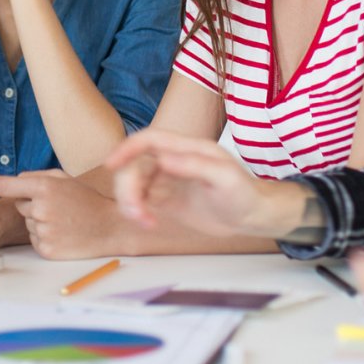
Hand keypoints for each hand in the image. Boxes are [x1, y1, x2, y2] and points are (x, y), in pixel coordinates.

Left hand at [0, 170, 120, 259]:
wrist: (110, 227)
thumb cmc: (87, 200)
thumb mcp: (65, 179)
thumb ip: (37, 176)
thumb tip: (14, 180)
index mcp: (45, 187)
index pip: (7, 186)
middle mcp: (41, 208)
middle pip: (19, 205)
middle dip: (32, 204)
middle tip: (57, 206)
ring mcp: (43, 230)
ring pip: (28, 223)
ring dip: (39, 221)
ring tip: (63, 220)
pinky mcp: (46, 249)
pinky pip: (34, 239)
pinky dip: (45, 236)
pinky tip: (63, 233)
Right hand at [106, 129, 289, 236]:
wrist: (252, 216)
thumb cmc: (244, 193)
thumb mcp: (224, 178)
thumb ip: (194, 165)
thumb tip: (162, 160)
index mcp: (187, 148)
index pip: (149, 140)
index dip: (127, 148)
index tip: (111, 164)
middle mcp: (173, 161)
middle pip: (135, 165)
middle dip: (128, 187)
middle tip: (136, 213)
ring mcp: (168, 180)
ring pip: (134, 183)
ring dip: (130, 201)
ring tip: (143, 221)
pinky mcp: (166, 199)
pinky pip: (141, 200)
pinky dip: (137, 211)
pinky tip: (148, 223)